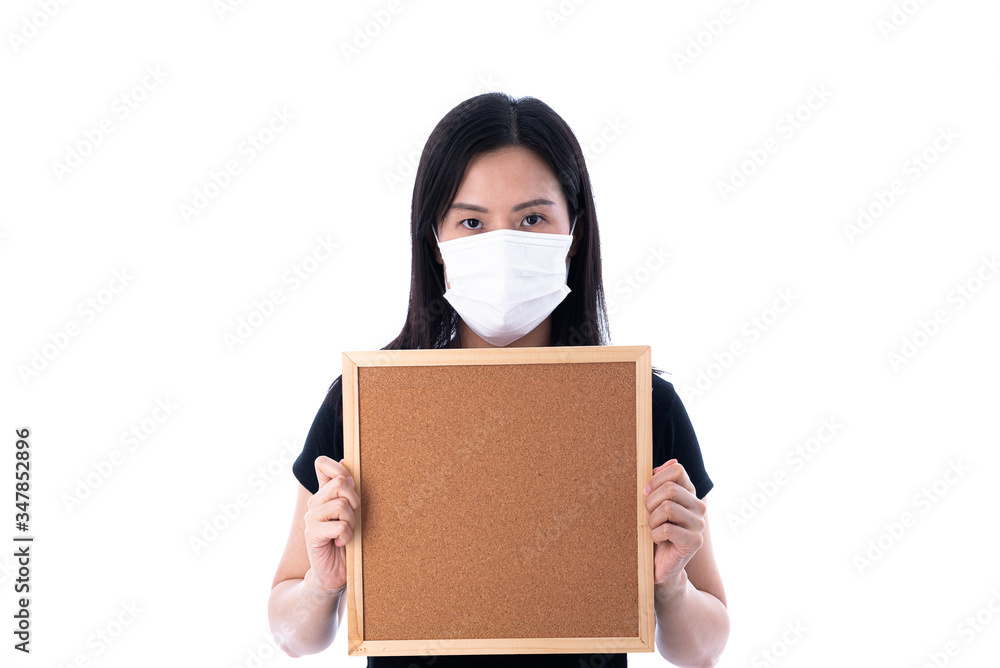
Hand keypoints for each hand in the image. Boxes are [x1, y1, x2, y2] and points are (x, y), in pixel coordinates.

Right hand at [303, 456, 358, 594]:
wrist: (335, 572)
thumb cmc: (347, 539)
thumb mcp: (352, 511)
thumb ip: (347, 488)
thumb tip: (346, 459)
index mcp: (324, 493)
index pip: (322, 463)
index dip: (339, 467)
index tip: (351, 483)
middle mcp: (315, 501)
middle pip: (340, 482)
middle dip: (355, 500)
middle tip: (352, 517)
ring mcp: (311, 517)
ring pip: (341, 505)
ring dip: (352, 521)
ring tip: (347, 532)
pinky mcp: (312, 534)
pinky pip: (339, 526)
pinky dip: (347, 536)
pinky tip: (341, 542)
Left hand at [643, 458, 706, 586]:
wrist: (660, 564)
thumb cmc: (655, 531)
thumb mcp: (654, 503)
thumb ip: (661, 482)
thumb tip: (672, 461)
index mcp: (690, 493)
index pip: (677, 470)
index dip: (656, 479)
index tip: (646, 492)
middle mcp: (699, 507)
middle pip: (669, 489)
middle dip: (650, 502)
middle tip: (647, 516)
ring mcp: (699, 524)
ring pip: (667, 508)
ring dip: (652, 520)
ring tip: (653, 529)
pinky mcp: (695, 542)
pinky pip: (667, 529)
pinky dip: (655, 535)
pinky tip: (657, 541)